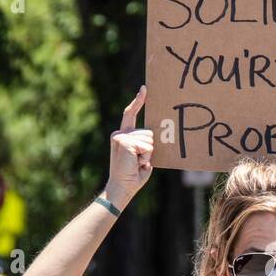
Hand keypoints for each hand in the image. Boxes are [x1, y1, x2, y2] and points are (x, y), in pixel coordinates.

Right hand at [107, 85, 153, 203]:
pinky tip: (136, 163)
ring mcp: (121, 137)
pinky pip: (147, 146)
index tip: (144, 89)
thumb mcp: (142, 156)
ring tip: (137, 163)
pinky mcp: (124, 142)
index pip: (130, 114)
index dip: (138, 101)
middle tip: (139, 161)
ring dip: (148, 154)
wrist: (122, 187)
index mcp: (123, 135)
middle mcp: (120, 133)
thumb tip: (154, 136)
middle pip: (149, 132)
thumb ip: (146, 145)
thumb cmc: (133, 175)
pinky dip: (145, 157)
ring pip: (149, 139)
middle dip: (150, 148)